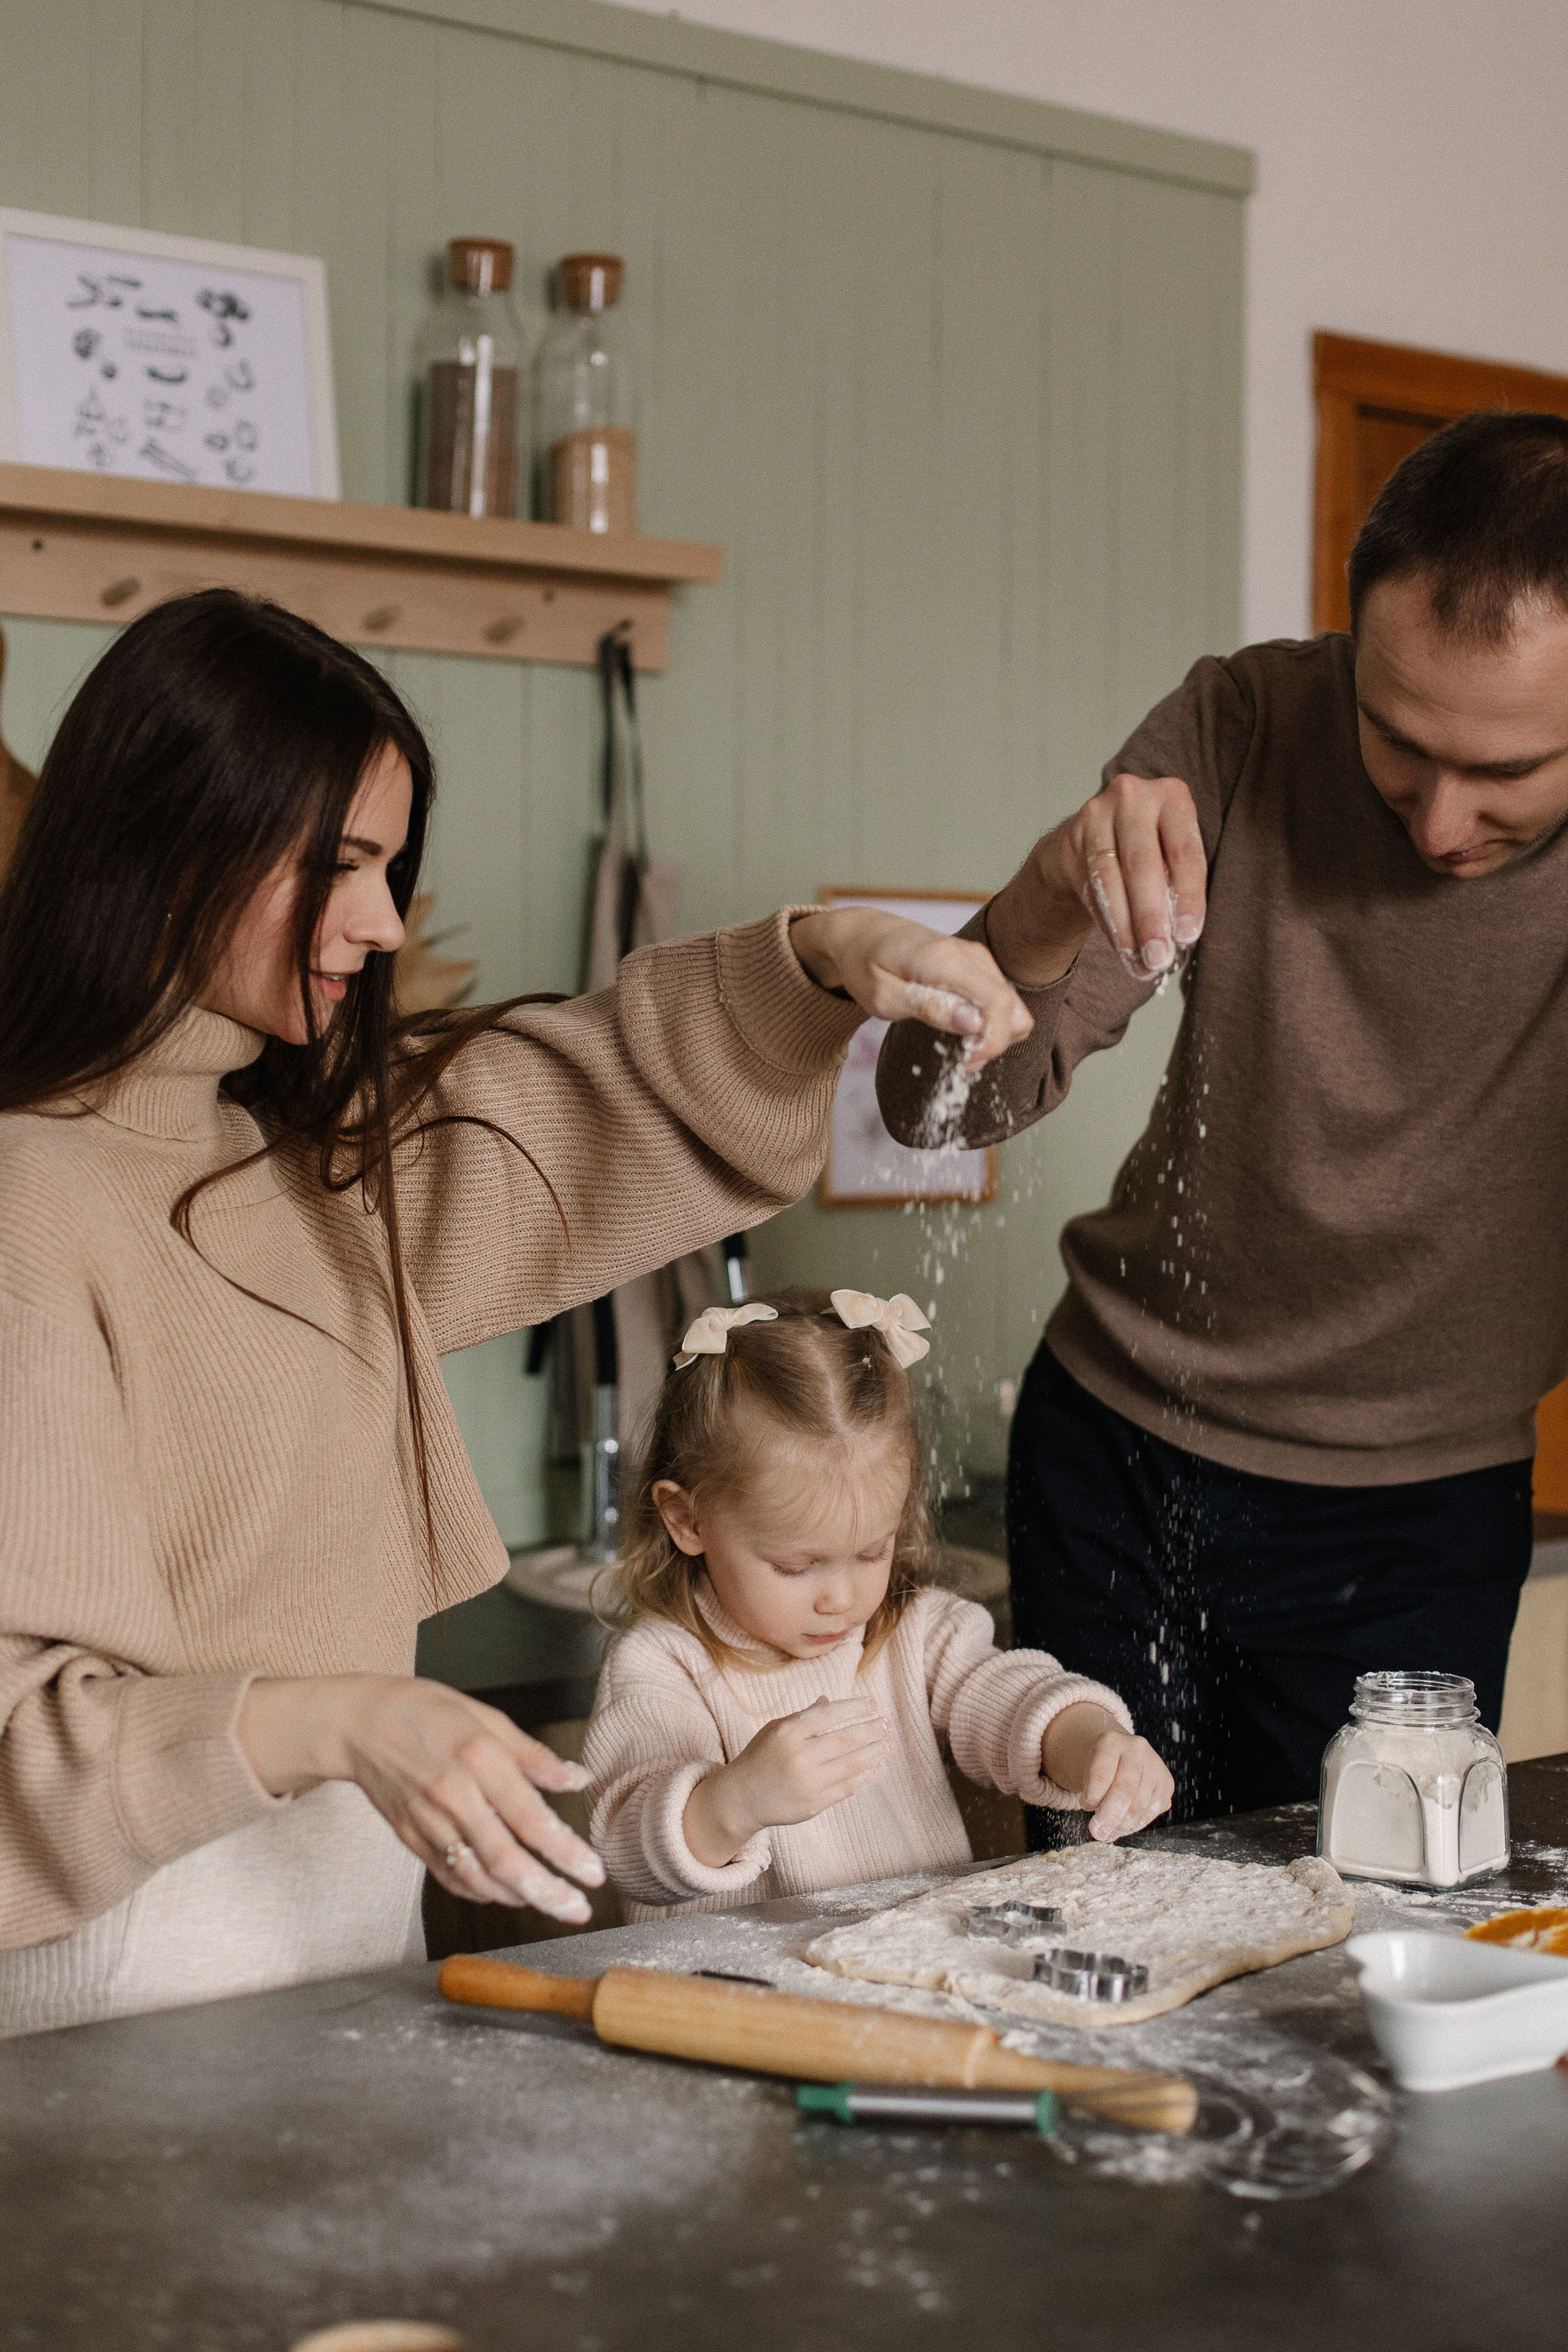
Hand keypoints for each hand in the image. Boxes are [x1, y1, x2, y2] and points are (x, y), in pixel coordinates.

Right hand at [238, 1674, 606, 1920]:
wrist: (357, 1724)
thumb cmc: (425, 1711)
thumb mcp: (486, 1717)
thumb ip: (532, 1755)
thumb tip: (578, 1778)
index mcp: (477, 1759)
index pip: (529, 1818)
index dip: (565, 1851)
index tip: (594, 1872)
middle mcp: (453, 1796)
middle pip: (504, 1859)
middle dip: (547, 1892)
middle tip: (578, 1910)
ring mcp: (427, 1822)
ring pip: (476, 1876)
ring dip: (516, 1897)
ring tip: (549, 1904)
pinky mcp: (410, 1838)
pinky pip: (449, 1876)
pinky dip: (479, 1892)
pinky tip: (503, 1893)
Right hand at [682, 1695, 890, 1866]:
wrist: (741, 1799)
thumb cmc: (760, 1757)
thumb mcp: (776, 1729)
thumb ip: (804, 1716)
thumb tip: (830, 1701)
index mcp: (788, 1732)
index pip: (829, 1715)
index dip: (855, 1708)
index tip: (873, 1704)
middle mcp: (799, 1757)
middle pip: (846, 1740)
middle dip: (872, 1730)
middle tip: (888, 1724)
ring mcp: (808, 1782)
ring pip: (851, 1765)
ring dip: (875, 1753)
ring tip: (889, 1744)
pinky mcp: (814, 1804)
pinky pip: (847, 1788)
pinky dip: (866, 1777)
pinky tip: (878, 1768)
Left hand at [789, 906, 1032, 1066]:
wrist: (862, 934)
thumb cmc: (865, 965)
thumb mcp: (885, 997)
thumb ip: (930, 1009)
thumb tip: (974, 1024)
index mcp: (946, 960)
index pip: (998, 1004)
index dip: (992, 1041)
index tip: (967, 1062)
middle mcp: (969, 955)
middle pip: (1014, 1008)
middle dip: (996, 1042)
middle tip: (962, 1059)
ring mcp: (976, 957)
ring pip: (1012, 1005)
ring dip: (994, 1033)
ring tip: (961, 1046)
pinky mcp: (976, 964)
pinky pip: (999, 998)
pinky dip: (989, 1021)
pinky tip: (960, 1028)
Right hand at [986, 773, 1205, 987]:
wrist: (1093, 839)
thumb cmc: (1148, 851)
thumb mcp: (1173, 855)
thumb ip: (1179, 885)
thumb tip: (1180, 939)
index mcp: (1173, 797)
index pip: (1184, 852)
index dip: (1188, 897)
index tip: (1188, 936)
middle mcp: (1133, 797)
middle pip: (1143, 864)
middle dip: (1151, 918)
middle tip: (1159, 957)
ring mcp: (1095, 815)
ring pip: (1110, 880)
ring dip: (1125, 929)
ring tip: (1139, 963)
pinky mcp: (1069, 840)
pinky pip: (1088, 889)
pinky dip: (1106, 923)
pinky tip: (1120, 947)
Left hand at [1041, 1703, 1173, 1841]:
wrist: (1120, 1756)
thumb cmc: (1100, 1768)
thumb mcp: (1088, 1773)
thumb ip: (1091, 1795)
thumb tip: (1103, 1832)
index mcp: (1111, 1741)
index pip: (1101, 1774)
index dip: (1092, 1796)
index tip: (1084, 1806)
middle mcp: (1136, 1749)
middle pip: (1124, 1789)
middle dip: (1110, 1816)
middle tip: (1098, 1833)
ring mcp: (1155, 1765)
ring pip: (1140, 1803)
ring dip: (1123, 1824)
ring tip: (1109, 1831)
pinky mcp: (1166, 1782)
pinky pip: (1153, 1809)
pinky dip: (1138, 1823)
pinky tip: (1125, 1826)